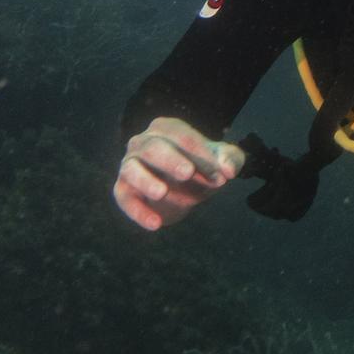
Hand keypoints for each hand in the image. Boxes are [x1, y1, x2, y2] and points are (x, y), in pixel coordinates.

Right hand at [113, 117, 245, 231]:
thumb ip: (231, 160)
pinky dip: (138, 212)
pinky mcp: (123, 189)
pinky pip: (125, 199)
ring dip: (146, 180)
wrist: (185, 193)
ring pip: (131, 169)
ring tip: (162, 193)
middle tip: (188, 173)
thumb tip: (229, 169)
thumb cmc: (202, 169)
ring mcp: (130, 165)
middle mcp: (143, 142)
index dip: (202, 155)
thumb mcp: (222, 162)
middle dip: (171, 160)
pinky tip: (156, 224)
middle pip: (154, 147)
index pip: (184, 138)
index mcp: (167, 129)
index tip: (221, 176)